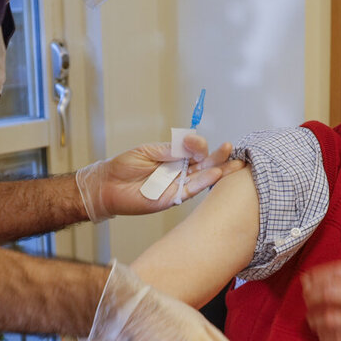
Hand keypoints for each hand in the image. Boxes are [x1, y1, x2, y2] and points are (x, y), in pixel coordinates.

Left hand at [75, 133, 243, 221]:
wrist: (106, 185)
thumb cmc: (124, 167)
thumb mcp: (148, 151)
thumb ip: (170, 149)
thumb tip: (191, 142)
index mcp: (174, 158)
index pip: (195, 150)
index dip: (199, 145)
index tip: (195, 142)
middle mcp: (179, 172)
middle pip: (204, 164)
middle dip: (219, 157)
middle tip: (232, 149)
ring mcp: (177, 186)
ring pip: (202, 178)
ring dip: (218, 170)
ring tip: (233, 163)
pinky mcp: (172, 199)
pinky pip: (190, 191)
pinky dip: (202, 183)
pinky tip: (215, 175)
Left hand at [301, 261, 340, 340]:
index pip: (339, 271)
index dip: (318, 276)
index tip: (309, 279)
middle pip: (327, 293)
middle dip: (311, 296)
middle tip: (307, 299)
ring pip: (327, 319)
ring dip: (315, 319)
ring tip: (314, 320)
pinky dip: (325, 338)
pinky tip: (325, 336)